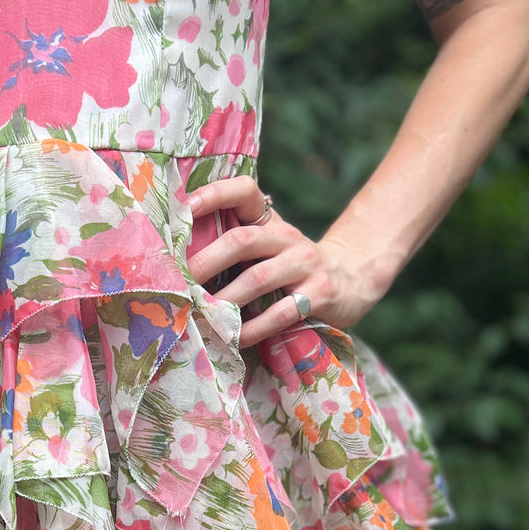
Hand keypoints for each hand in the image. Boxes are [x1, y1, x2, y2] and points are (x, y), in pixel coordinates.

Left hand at [185, 177, 381, 349]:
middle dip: (207, 262)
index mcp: (269, 220)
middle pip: (242, 241)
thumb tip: (177, 263)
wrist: (351, 279)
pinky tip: (235, 337)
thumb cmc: (290, 267)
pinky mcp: (319, 293)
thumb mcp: (267, 246)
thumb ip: (234, 247)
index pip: (244, 192)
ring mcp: (305, 264)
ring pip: (258, 279)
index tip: (185, 209)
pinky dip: (254, 328)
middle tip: (180, 283)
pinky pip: (281, 313)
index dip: (215, 194)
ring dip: (225, 300)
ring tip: (202, 314)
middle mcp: (286, 236)